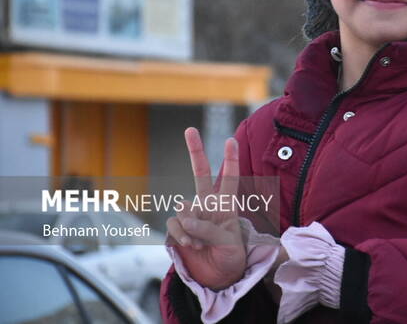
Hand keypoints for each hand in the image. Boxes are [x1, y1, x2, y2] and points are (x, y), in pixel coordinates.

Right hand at [166, 127, 246, 289]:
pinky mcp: (177, 227)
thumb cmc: (231, 256)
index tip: (231, 140)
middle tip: (190, 129)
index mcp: (227, 205)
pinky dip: (182, 236)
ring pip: (184, 209)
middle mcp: (208, 204)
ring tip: (203, 244)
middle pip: (200, 172)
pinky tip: (192, 246)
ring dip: (192, 229)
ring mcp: (191, 214)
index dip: (230, 160)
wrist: (218, 276)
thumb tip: (187, 217)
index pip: (229, 179)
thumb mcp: (229, 243)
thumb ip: (210, 229)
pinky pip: (175, 224)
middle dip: (195, 150)